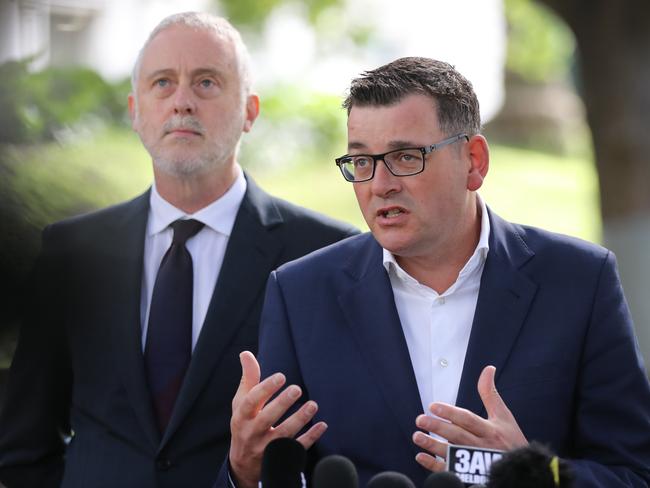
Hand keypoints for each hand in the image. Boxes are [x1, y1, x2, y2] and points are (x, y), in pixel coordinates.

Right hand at [228, 351, 326, 487]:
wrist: (243, 465)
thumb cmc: (244, 424)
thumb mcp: (241, 403)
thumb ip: (248, 379)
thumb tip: (246, 353)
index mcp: (242, 416)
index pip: (251, 401)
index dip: (265, 389)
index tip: (281, 376)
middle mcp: (252, 433)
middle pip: (266, 419)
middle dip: (282, 404)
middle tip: (297, 389)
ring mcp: (265, 448)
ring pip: (283, 435)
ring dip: (300, 419)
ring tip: (313, 404)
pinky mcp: (279, 459)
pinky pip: (296, 449)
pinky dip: (310, 438)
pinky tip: (322, 425)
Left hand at [412, 365, 527, 471]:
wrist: (523, 472)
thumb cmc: (511, 442)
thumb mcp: (504, 417)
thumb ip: (490, 394)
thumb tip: (487, 369)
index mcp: (491, 431)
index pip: (468, 420)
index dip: (450, 413)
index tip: (433, 406)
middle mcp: (482, 447)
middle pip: (457, 436)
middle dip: (438, 428)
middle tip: (420, 420)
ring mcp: (476, 465)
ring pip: (451, 454)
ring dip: (433, 446)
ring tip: (417, 436)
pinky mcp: (470, 476)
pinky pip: (450, 471)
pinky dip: (434, 465)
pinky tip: (421, 457)